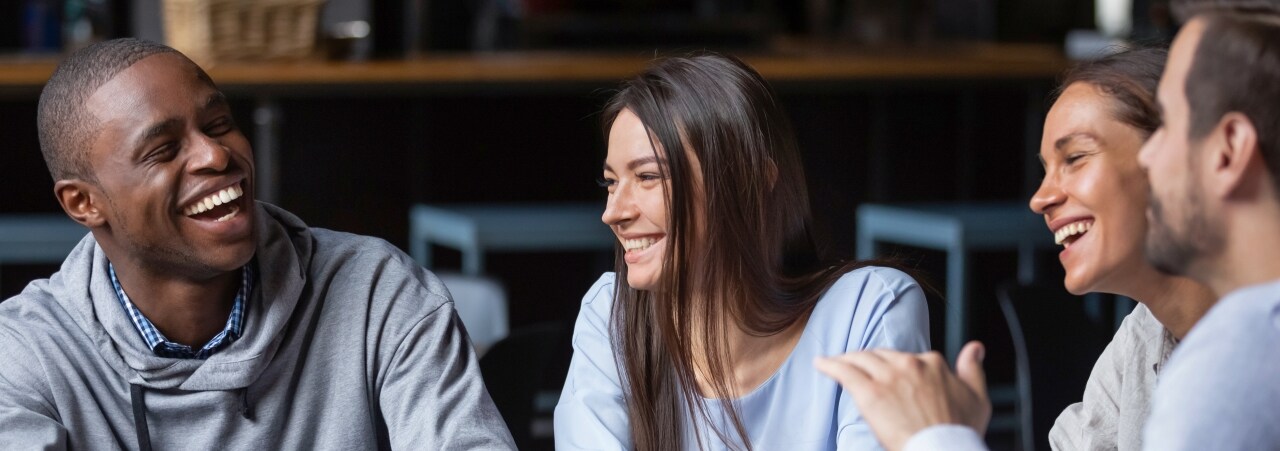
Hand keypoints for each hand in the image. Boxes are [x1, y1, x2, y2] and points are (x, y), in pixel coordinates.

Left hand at [814, 341, 990, 450]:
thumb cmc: (959, 431)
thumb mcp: (977, 398)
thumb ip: (972, 369)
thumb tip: (975, 348)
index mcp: (933, 364)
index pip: (907, 357)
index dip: (896, 366)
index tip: (890, 373)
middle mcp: (910, 364)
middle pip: (881, 355)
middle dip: (869, 360)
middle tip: (858, 366)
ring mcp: (888, 377)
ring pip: (861, 359)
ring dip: (847, 359)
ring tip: (837, 362)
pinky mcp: (870, 393)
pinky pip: (845, 371)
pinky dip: (830, 365)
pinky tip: (821, 363)